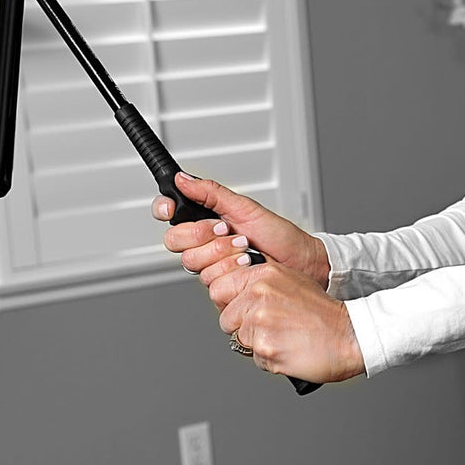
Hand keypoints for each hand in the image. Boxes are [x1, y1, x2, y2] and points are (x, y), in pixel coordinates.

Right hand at [153, 173, 328, 287]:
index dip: (164, 209)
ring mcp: (211, 264)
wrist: (299, 262)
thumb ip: (210, 193)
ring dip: (221, 252)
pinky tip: (245, 265)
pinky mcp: (220, 286)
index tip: (171, 209)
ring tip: (244, 247)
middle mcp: (204, 242)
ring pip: (191, 261)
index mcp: (206, 218)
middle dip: (201, 234)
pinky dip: (230, 269)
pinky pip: (208, 281)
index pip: (169, 212)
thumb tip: (182, 178)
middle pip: (175, 240)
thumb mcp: (245, 207)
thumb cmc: (278, 234)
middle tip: (226, 229)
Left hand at [210, 260, 365, 383]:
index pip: (219, 288)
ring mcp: (260, 321)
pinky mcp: (265, 347)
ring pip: (239, 341)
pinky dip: (269, 360)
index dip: (230, 304)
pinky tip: (289, 349)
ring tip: (284, 338)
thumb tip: (237, 295)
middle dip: (240, 327)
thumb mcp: (292, 281)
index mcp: (264, 275)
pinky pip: (254, 359)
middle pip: (225, 318)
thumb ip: (262, 284)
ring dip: (257, 345)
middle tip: (267, 328)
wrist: (350, 335)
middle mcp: (259, 294)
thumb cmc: (324, 314)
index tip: (242, 311)